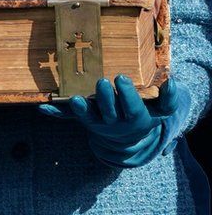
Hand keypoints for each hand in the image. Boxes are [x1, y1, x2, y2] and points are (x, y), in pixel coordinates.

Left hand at [39, 76, 187, 167]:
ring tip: (75, 99)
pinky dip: (55, 113)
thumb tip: (171, 81)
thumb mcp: (161, 110)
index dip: (127, 96)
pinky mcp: (83, 118)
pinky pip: (67, 117)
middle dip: (105, 98)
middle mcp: (114, 123)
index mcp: (134, 119)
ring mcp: (96, 121)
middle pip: (108, 112)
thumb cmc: (146, 114)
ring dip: (80, 109)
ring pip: (88, 117)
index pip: (131, 109)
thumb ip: (169, 98)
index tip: (122, 78)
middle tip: (102, 81)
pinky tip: (43, 109)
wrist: (128, 137)